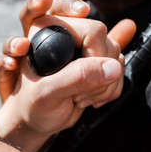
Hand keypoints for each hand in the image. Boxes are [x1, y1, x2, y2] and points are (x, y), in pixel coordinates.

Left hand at [0, 0, 135, 151]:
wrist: (37, 121)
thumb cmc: (32, 106)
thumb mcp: (47, 93)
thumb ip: (77, 77)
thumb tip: (113, 67)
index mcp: (48, 30)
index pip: (92, 30)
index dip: (96, 54)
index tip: (86, 77)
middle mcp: (67, 34)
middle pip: (107, 42)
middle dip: (99, 73)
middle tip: (79, 94)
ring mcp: (84, 49)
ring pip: (116, 57)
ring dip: (105, 84)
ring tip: (80, 99)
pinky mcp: (95, 63)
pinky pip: (118, 69)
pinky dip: (110, 89)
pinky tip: (92, 99)